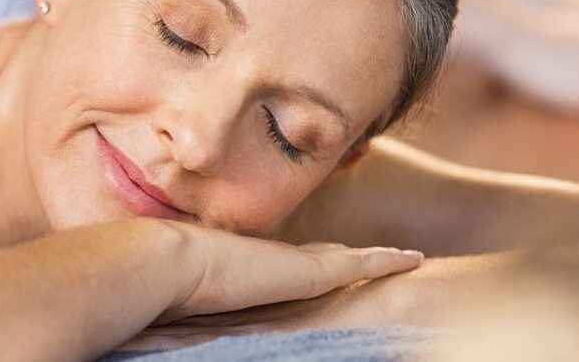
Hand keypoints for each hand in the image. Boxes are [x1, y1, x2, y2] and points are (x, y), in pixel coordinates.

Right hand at [158, 222, 422, 325]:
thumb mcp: (188, 302)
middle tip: (372, 256)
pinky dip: (386, 260)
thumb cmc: (165, 289)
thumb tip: (182, 323)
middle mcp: (276, 261)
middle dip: (345, 254)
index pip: (289, 263)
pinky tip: (413, 259)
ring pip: (347, 257)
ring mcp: (294, 263)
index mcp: (250, 269)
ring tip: (403, 257)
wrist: (169, 265)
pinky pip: (361, 263)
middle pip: (323, 255)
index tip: (325, 257)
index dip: (310, 258)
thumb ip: (200, 304)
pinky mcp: (311, 271)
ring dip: (374, 258)